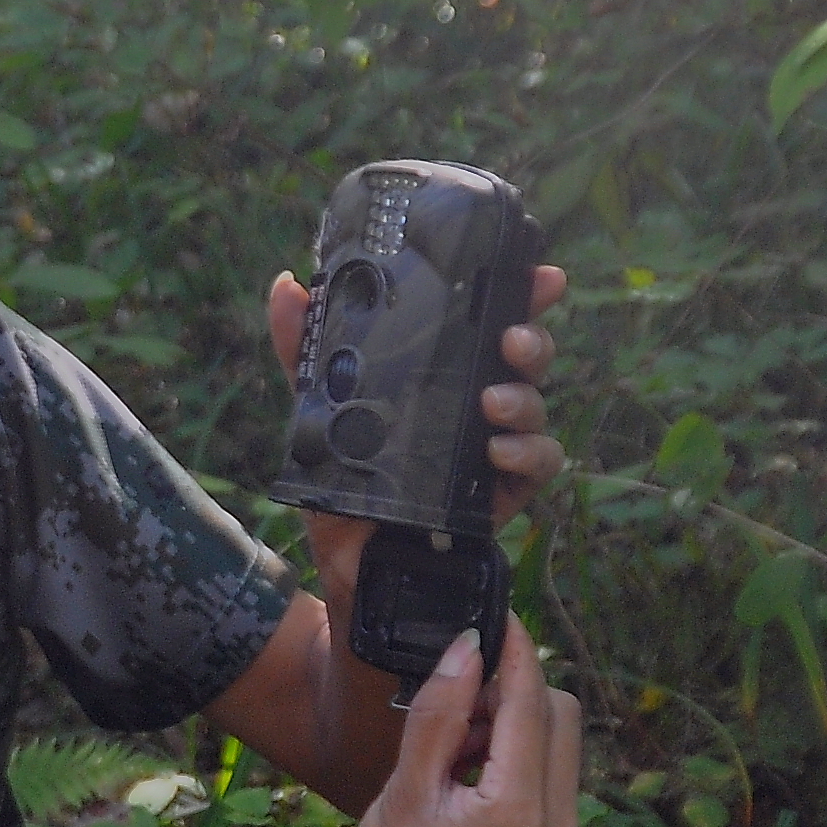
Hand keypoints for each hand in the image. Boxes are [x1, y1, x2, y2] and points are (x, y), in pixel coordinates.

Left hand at [265, 261, 570, 535]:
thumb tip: (286, 285)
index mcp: (445, 370)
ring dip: (523, 399)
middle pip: (525, 357)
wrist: (343, 551)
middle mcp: (477, 399)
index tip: (541, 275)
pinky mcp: (504, 489)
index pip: (491, 321)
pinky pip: (540, 464)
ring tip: (492, 402)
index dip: (522, 293)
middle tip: (512, 338)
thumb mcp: (314, 405)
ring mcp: (495, 443)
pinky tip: (497, 451)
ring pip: (535, 406)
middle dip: (531, 339)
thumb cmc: (340, 473)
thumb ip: (302, 348)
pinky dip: (527, 453)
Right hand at [336, 625, 580, 826]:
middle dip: (515, 691)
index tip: (497, 614)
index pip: (532, 705)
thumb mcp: (405, 788)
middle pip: (561, 714)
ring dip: (517, 721)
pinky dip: (519, 751)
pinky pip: (553, 770)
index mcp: (519, 813)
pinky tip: (470, 768)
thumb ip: (439, 716)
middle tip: (457, 698)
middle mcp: (558, 825)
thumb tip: (468, 649)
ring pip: (561, 739)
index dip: (515, 652)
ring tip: (455, 744)